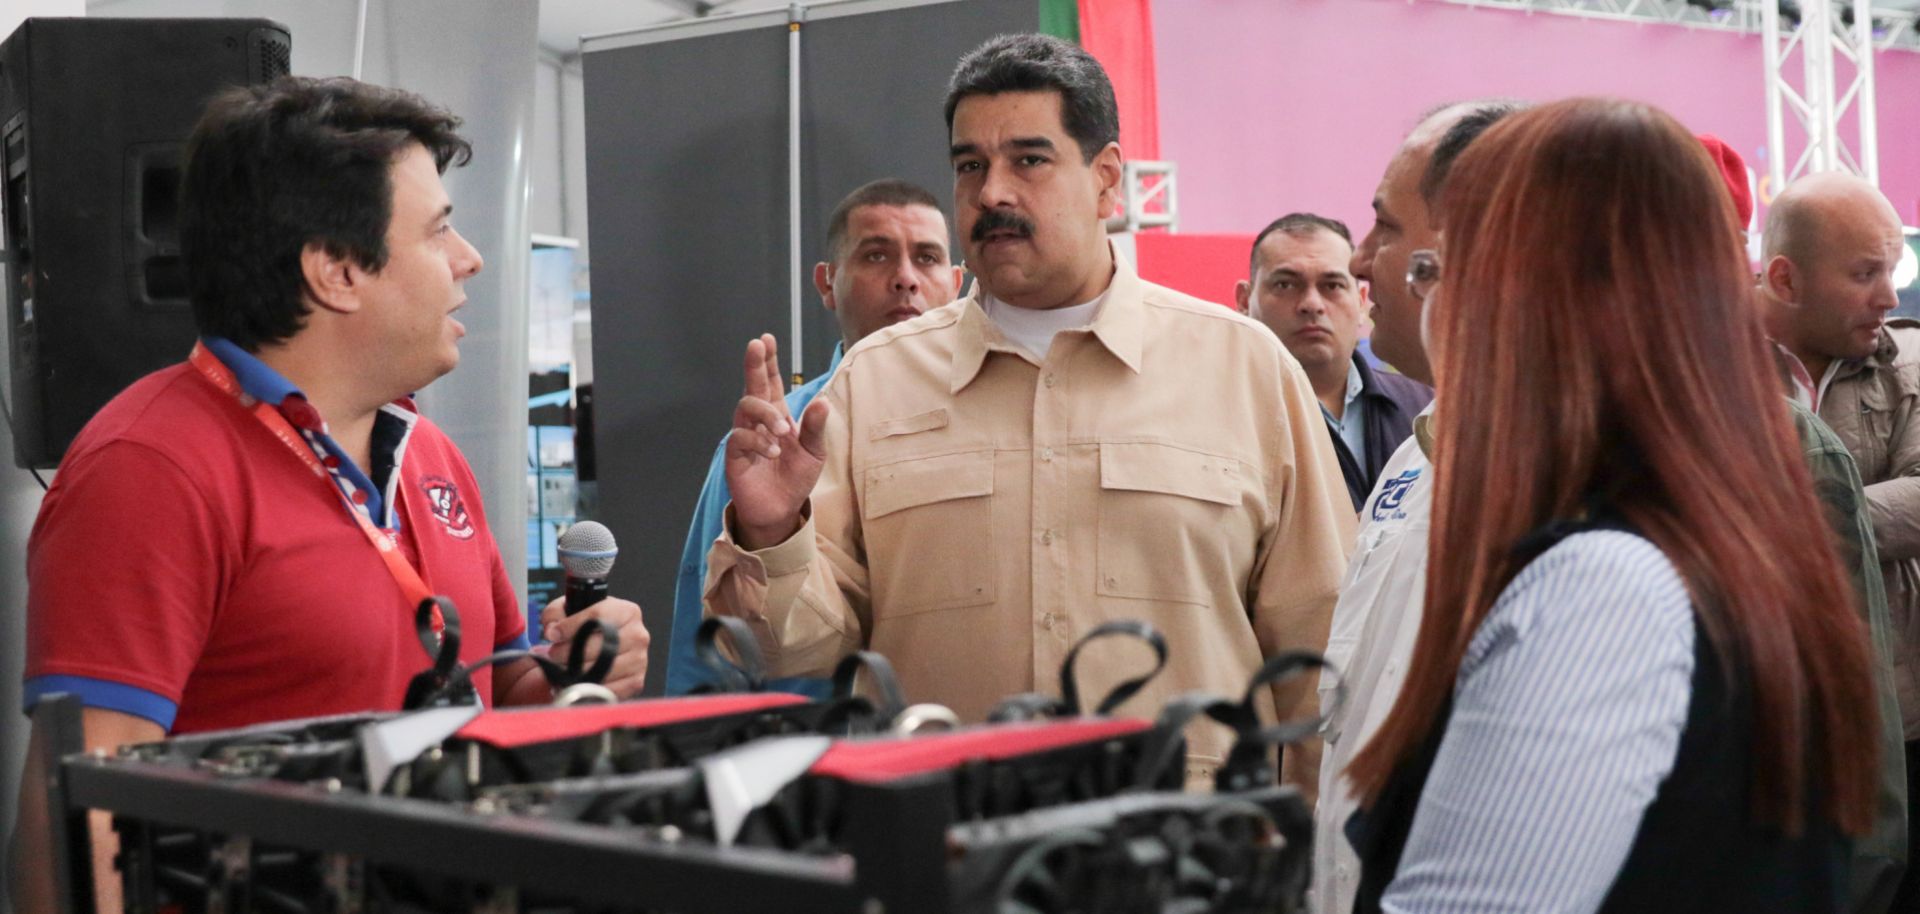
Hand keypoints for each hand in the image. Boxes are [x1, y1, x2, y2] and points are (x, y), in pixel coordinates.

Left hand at [541, 595, 648, 697]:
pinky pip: (607, 689)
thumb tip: (552, 630)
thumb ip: (556, 613)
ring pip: (600, 670)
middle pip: (598, 646)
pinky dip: (588, 688)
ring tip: (565, 667)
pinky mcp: (635, 682)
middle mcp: (638, 635)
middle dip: (569, 652)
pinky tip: (578, 681)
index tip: (554, 634)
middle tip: (555, 654)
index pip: (597, 617)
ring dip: (576, 672)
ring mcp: (639, 660)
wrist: (608, 646)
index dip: (570, 627)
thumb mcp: (573, 609)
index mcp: (627, 611)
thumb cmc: (592, 627)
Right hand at [726, 333, 829, 547]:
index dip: (768, 361)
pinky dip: (757, 441)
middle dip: (754, 364)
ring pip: (746, 407)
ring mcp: (745, 435)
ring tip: (782, 431)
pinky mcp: (735, 454)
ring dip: (766, 414)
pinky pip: (739, 436)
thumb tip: (821, 401)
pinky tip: (771, 452)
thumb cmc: (795, 478)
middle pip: (753, 385)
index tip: (766, 339)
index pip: (770, 381)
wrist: (780, 510)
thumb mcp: (814, 452)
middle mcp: (758, 420)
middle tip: (756, 345)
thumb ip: (815, 427)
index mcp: (778, 414)